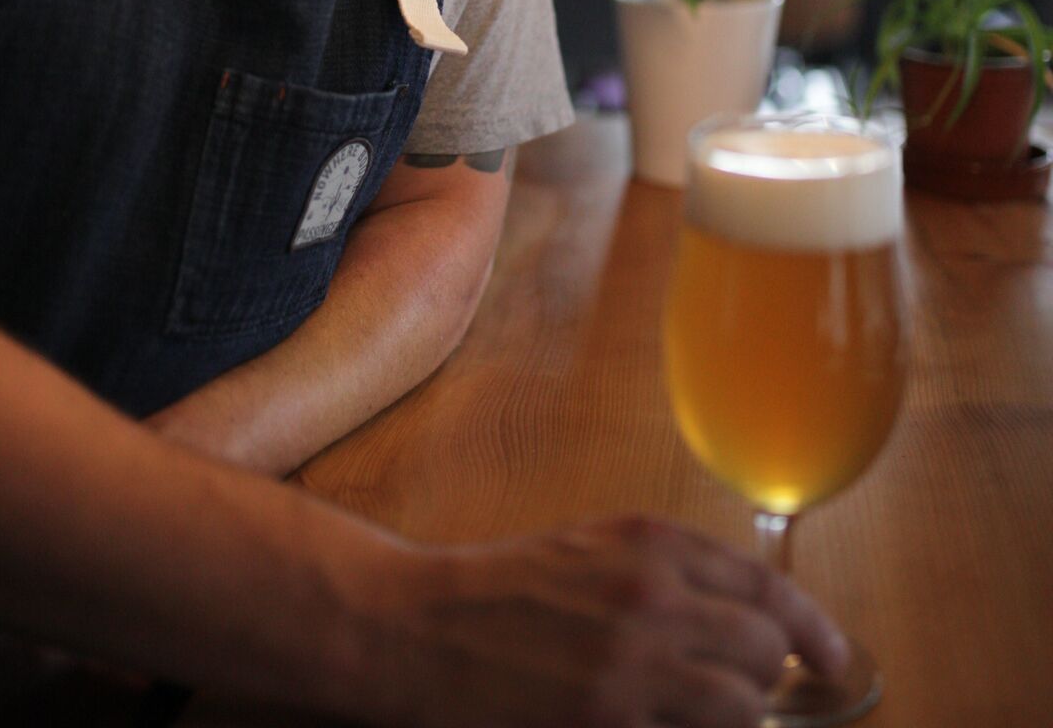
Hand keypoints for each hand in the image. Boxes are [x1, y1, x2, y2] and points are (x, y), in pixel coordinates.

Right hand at [375, 515, 848, 727]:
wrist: (421, 626)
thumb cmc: (503, 588)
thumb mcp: (590, 549)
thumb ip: (667, 573)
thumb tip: (741, 620)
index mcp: (650, 543)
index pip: (766, 585)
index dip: (814, 627)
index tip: (832, 658)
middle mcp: (653, 597)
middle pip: (765, 650)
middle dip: (766, 677)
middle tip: (740, 691)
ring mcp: (633, 667)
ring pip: (742, 706)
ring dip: (732, 715)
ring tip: (693, 711)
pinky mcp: (609, 725)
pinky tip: (656, 722)